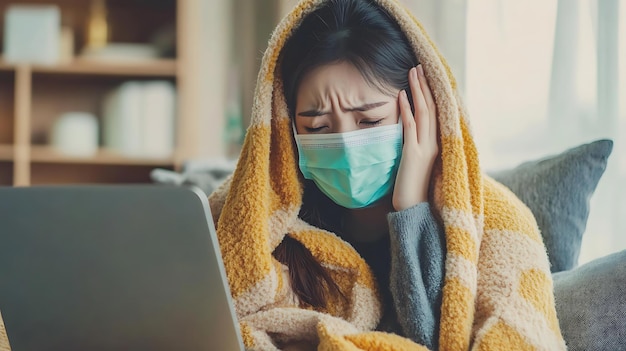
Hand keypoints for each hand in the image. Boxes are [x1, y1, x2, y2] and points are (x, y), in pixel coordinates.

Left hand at [392, 64, 438, 210]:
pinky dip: (406, 109)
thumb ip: (419, 145)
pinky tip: (401, 95)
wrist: (414, 208)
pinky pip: (410, 127)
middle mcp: (436, 143)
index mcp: (439, 144)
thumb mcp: (419, 162)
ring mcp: (425, 148)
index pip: (438, 113)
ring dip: (417, 91)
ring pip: (424, 112)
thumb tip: (413, 130)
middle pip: (433, 107)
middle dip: (426, 85)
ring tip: (412, 73)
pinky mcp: (413, 154)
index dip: (433, 93)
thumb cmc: (415, 187)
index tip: (427, 77)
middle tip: (420, 67)